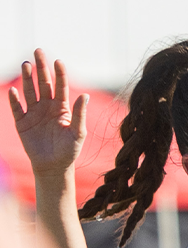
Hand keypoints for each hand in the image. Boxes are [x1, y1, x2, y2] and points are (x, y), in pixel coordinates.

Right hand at [8, 50, 86, 176]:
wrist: (54, 166)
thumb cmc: (69, 150)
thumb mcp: (78, 132)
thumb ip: (80, 114)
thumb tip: (85, 95)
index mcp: (62, 108)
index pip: (60, 86)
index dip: (59, 73)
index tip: (58, 61)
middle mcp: (47, 106)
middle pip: (43, 83)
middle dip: (41, 67)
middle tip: (38, 51)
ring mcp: (33, 113)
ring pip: (29, 91)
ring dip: (27, 78)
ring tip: (26, 64)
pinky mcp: (22, 122)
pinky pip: (16, 108)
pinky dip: (14, 99)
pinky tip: (13, 90)